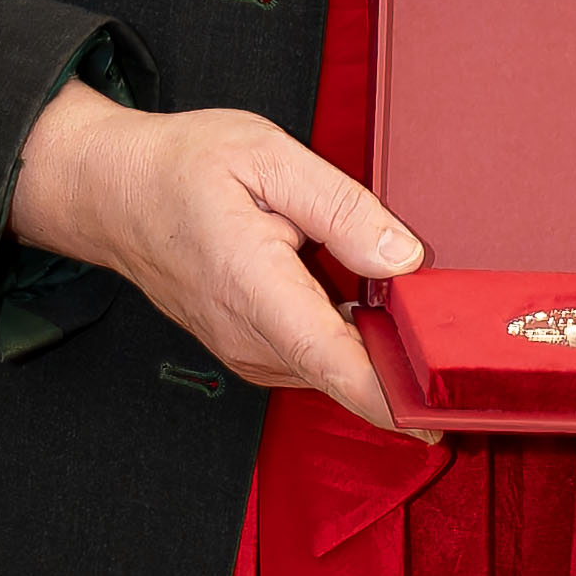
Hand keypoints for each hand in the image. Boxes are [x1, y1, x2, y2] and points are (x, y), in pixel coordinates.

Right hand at [9, 78, 422, 432]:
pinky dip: (352, 346)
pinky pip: (316, 360)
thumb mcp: (269, 158)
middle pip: (348, 376)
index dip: (395, 398)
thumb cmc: (183, 168)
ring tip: (420, 316)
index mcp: (255, 289)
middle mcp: (250, 337)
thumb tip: (403, 258)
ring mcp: (248, 352)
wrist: (113, 193)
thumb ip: (342, 208)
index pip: (337, 365)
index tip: (443, 417)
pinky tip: (374, 312)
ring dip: (380, 354)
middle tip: (462, 344)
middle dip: (408, 369)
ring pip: (335, 370)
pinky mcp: (252, 352)